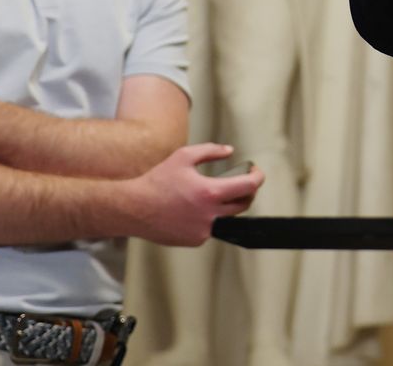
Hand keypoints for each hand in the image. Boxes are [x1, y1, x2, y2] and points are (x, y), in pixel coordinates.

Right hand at [120, 143, 263, 246]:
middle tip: (242, 182)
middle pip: (243, 205)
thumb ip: (211, 151)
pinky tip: (196, 208)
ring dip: (227, 205)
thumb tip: (230, 151)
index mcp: (210, 193)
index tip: (256, 172)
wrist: (134, 208)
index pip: (248, 187)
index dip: (257, 178)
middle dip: (247, 192)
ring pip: (228, 218)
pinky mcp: (195, 241)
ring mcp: (203, 231)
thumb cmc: (157, 182)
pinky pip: (212, 228)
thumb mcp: (184, 157)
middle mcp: (210, 215)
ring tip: (216, 194)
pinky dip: (210, 217)